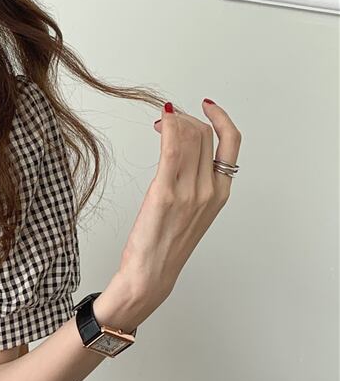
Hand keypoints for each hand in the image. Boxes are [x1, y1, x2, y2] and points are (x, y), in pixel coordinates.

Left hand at [116, 98, 241, 320]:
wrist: (150, 275)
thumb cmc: (164, 248)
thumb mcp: (189, 213)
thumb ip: (192, 184)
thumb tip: (180, 154)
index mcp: (220, 194)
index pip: (230, 142)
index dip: (220, 118)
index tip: (207, 106)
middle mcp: (209, 190)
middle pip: (205, 134)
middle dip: (186, 118)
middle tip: (167, 120)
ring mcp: (188, 192)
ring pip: (189, 136)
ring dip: (174, 121)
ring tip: (160, 123)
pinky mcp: (165, 194)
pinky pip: (172, 149)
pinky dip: (168, 129)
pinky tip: (160, 124)